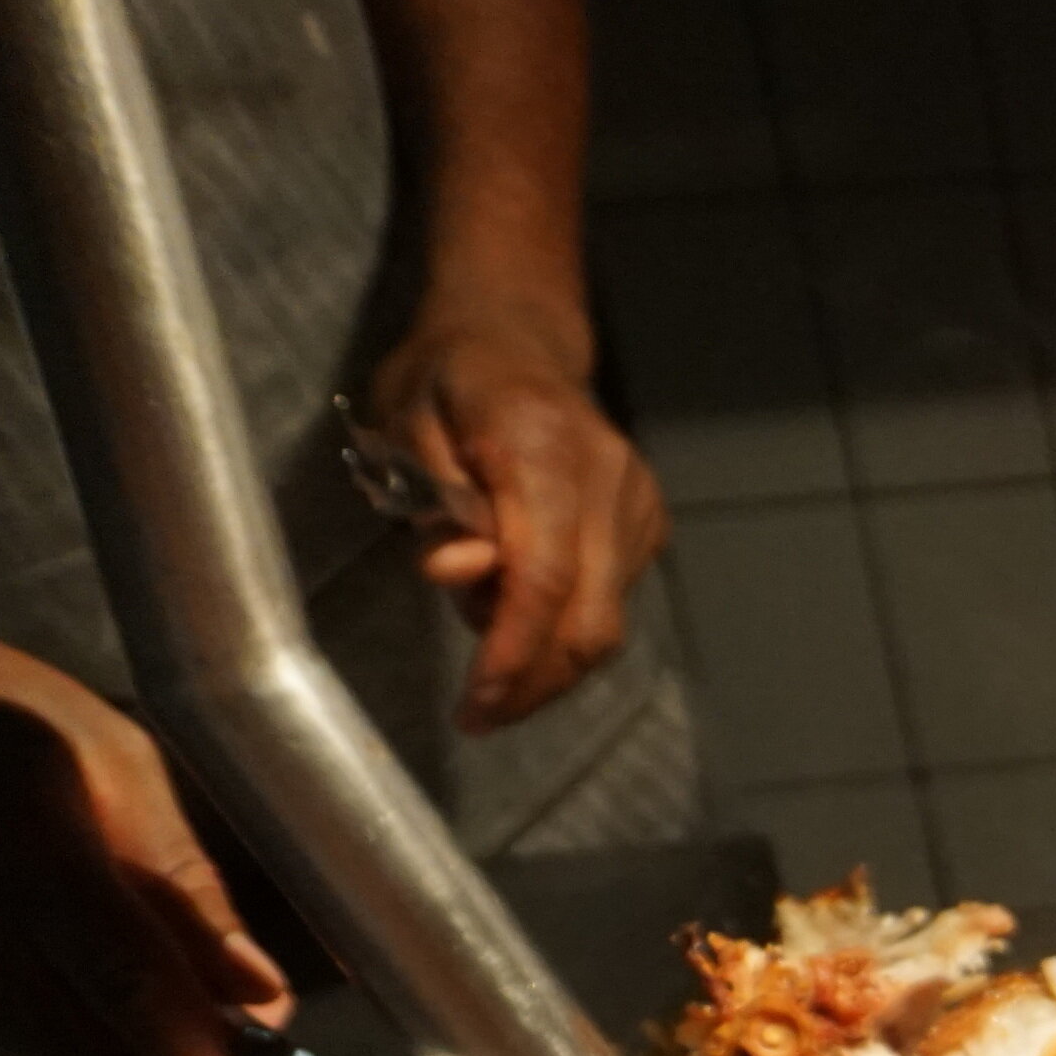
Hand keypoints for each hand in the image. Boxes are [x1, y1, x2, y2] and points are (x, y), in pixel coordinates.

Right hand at [0, 601, 291, 1055]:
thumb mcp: (125, 766)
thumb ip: (192, 891)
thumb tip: (265, 999)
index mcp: (27, 850)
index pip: (124, 985)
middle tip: (253, 1050)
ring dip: (129, 1044)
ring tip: (133, 949)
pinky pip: (17, 1039)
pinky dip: (65, 1014)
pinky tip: (42, 935)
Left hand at [362, 308, 669, 731]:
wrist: (517, 338)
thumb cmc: (447, 380)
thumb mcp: (407, 422)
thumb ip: (434, 500)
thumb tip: (460, 574)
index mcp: (544, 445)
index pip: (544, 575)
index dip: (512, 651)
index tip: (476, 705)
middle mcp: (609, 478)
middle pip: (590, 617)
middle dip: (534, 682)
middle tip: (479, 717)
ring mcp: (638, 504)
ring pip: (606, 621)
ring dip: (544, 660)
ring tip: (487, 651)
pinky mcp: (648, 524)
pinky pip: (611, 601)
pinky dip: (564, 629)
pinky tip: (521, 615)